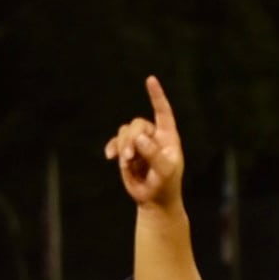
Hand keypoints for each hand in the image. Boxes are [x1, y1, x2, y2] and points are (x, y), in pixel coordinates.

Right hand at [106, 76, 185, 209]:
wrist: (155, 200)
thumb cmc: (166, 185)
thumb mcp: (165, 171)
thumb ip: (153, 154)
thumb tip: (139, 138)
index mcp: (168, 136)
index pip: (163, 112)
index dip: (156, 96)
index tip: (150, 79)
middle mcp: (153, 135)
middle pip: (137, 124)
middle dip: (131, 139)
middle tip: (130, 157)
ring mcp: (139, 143)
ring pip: (125, 131)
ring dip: (123, 145)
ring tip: (126, 162)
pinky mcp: (127, 152)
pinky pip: (115, 142)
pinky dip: (112, 147)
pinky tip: (110, 157)